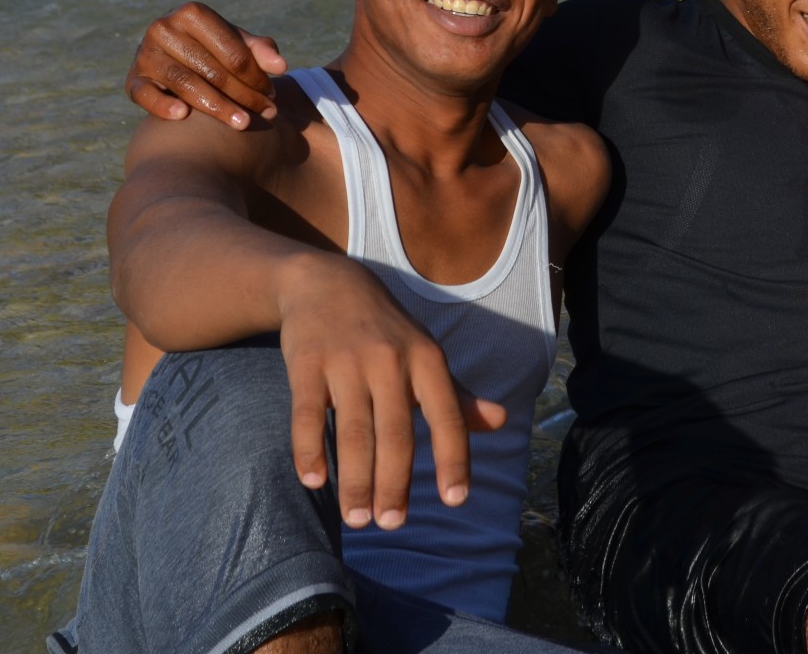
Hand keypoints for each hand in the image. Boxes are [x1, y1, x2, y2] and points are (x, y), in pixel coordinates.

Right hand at [127, 2, 287, 129]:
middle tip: (267, 113)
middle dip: (243, 95)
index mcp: (192, 13)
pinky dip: (162, 105)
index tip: (273, 95)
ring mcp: (145, 54)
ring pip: (185, 83)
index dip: (256, 77)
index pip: (232, 52)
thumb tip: (281, 66)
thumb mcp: (237, 43)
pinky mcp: (133, 79)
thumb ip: (261, 51)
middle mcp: (163, 28)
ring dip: (216, 106)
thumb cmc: (214, 48)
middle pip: (212, 70)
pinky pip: (145, 95)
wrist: (175, 57)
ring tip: (243, 123)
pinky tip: (183, 115)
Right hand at [277, 255, 506, 529]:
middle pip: (395, 433)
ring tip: (358, 519)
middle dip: (395, 483)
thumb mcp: (425, 355)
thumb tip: (501, 422)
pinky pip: (307, 414)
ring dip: (356, 479)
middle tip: (392, 524)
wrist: (326, 283)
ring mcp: (346, 361)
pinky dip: (309, 450)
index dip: (453, 458)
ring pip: (353, 431)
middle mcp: (390, 360)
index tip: (455, 500)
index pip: (447, 416)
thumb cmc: (386, 331)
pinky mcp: (306, 363)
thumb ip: (457, 397)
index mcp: (426, 359)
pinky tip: (314, 482)